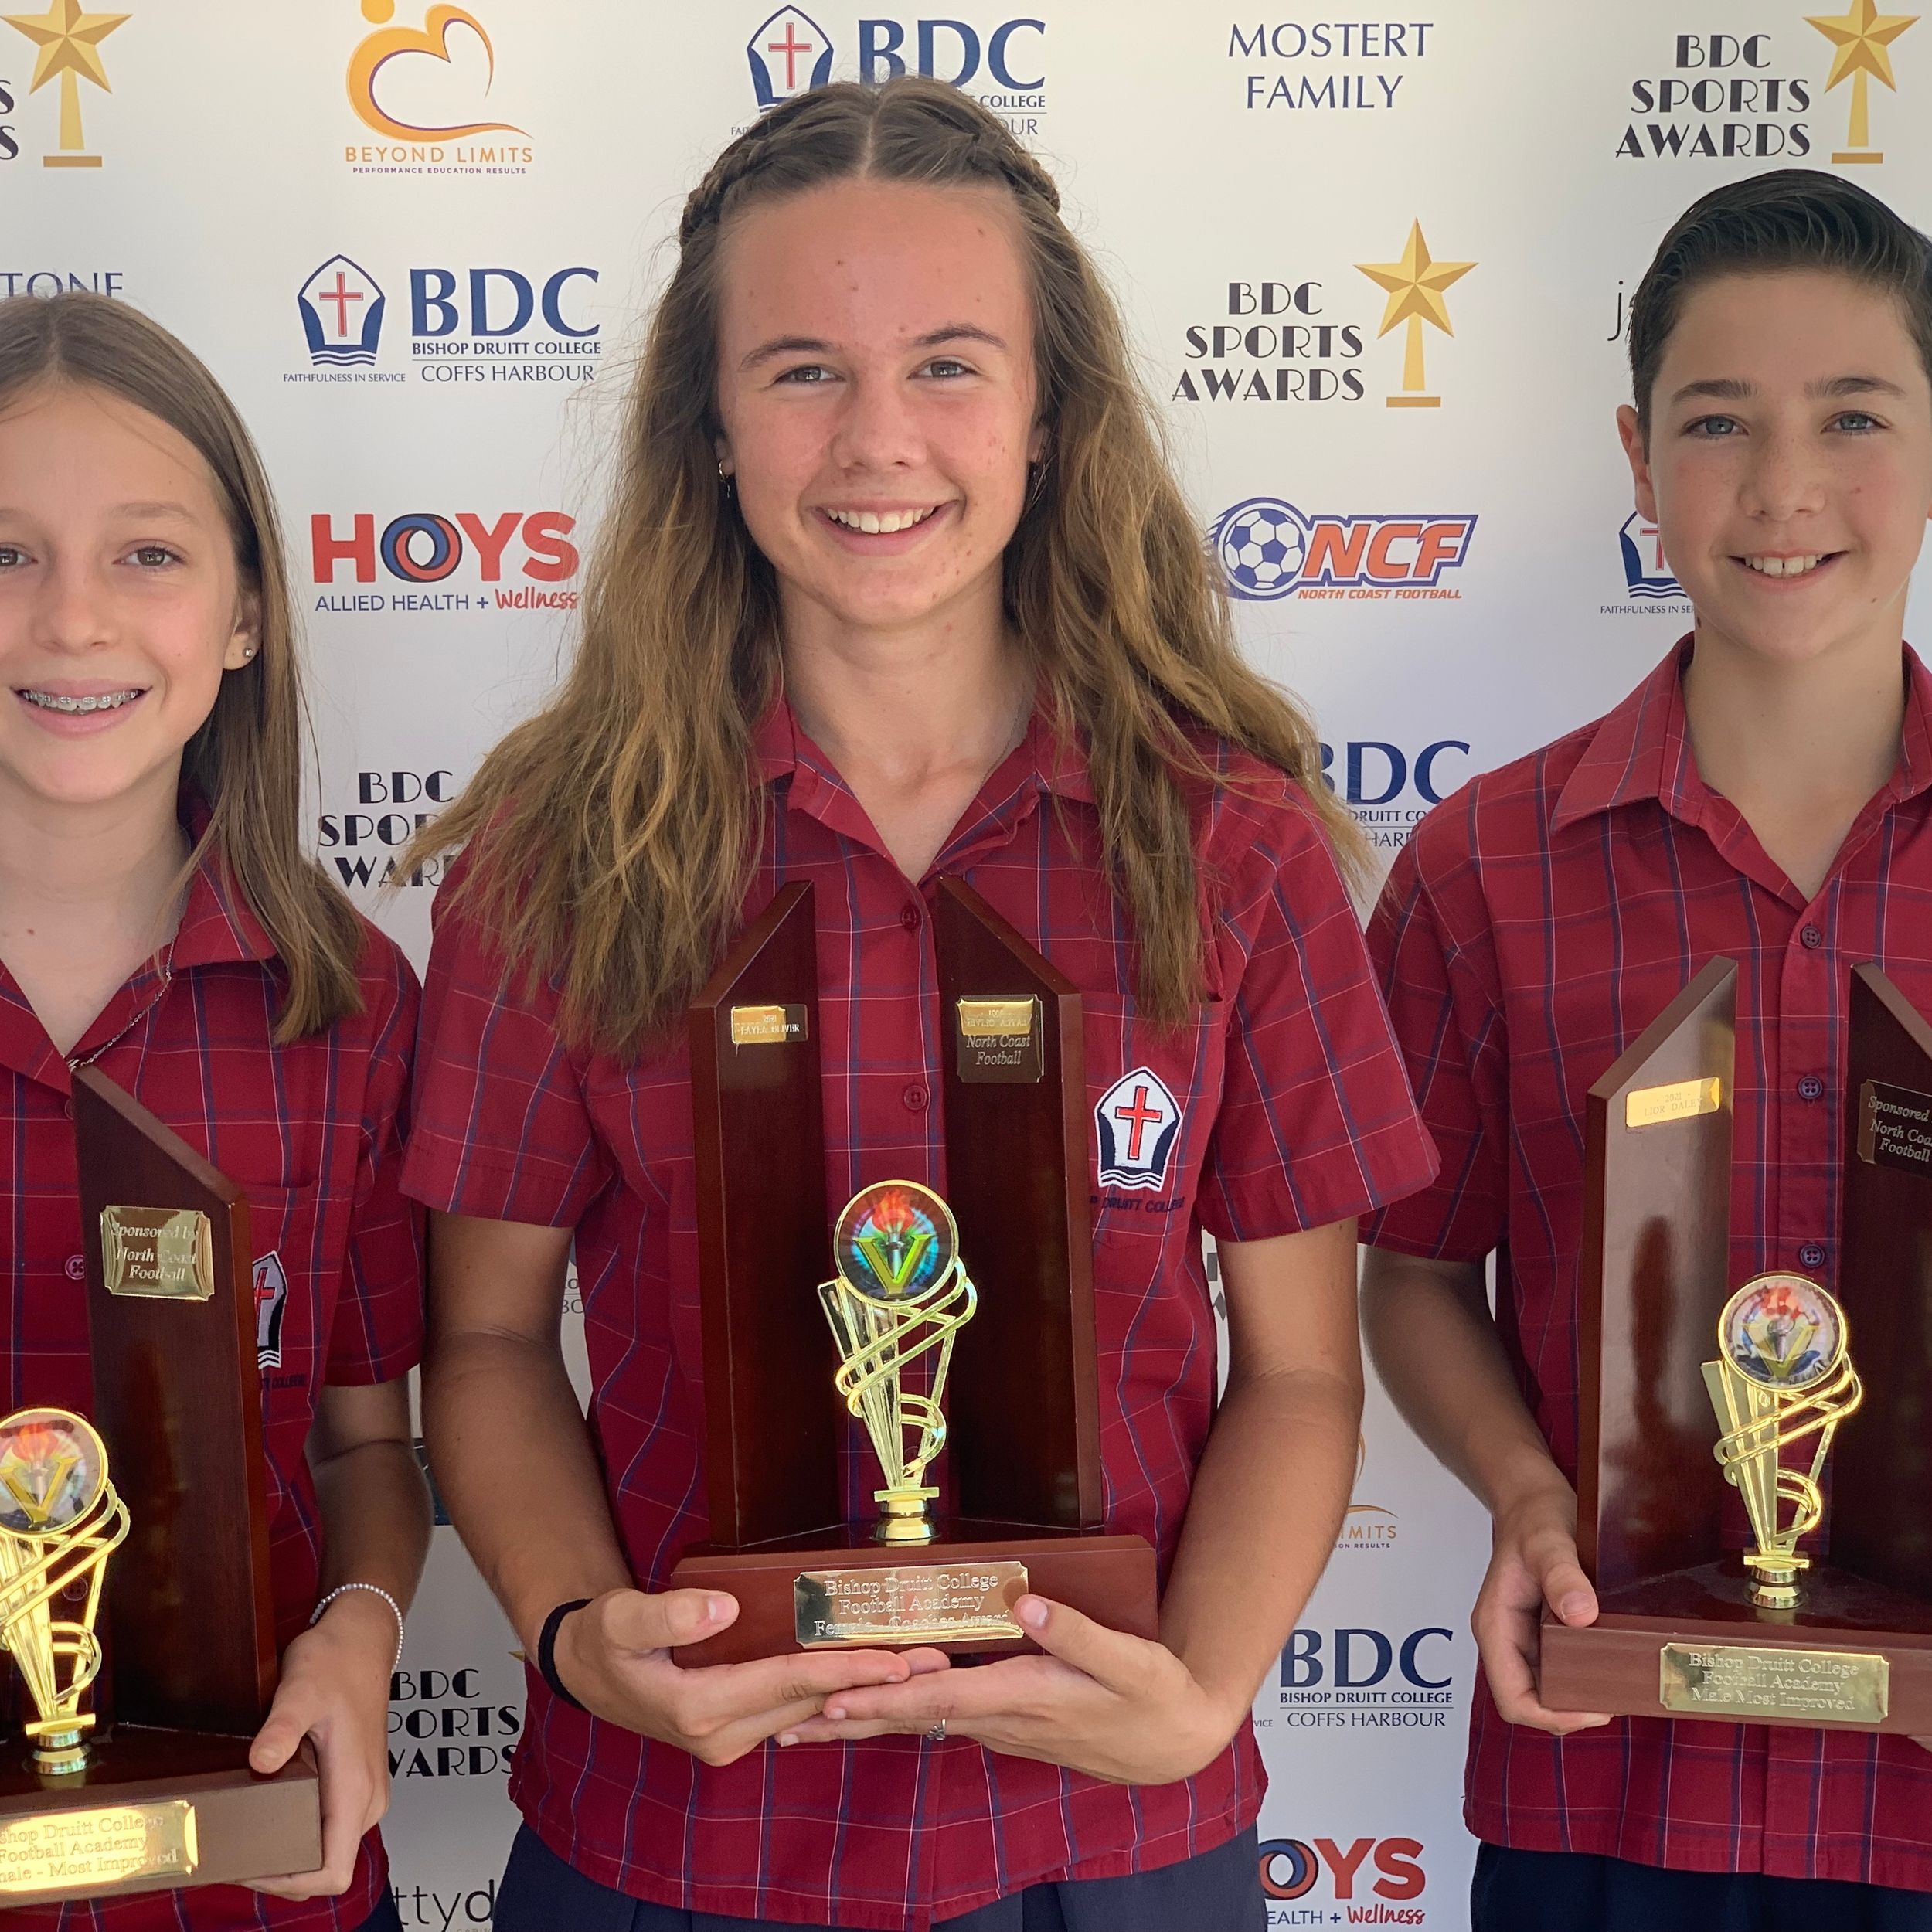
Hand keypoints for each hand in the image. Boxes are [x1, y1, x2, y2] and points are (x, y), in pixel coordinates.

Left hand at [247, 1592, 397, 1897]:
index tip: (248, 1866)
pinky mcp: (357, 1784)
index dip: (288, 1883)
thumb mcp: (301, 1690)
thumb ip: (282, 1728)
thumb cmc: (338, 1660)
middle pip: (326, 1868)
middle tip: (233, 1853)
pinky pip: (329, 1829)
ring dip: (289, 1854)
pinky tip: (269, 1812)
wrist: (363, 1636)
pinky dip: (299, 1834)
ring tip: (245, 1834)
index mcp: (356, 1788)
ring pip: (327, 1851)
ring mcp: (365, 1793)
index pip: (332, 1872)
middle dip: (279, 1872)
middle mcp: (367, 1799)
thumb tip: (260, 1762)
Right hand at [554, 1587, 949, 1766]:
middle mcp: (722, 1734)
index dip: (845, 1670)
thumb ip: (667, 1615)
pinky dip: (833, 1691)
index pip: (789, 1684)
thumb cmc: (602, 1639)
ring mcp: (730, 1737)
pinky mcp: (735, 1728)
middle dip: (874, 1680)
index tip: (895, 1662)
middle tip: (934, 1657)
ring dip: (862, 1687)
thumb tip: (721, 1611)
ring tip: (919, 1662)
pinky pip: (793, 1708)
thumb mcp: (619, 1620)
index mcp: (699, 1709)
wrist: (584, 1668)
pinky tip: (869, 1675)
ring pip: (809, 1708)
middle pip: (813, 1701)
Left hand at [779, 1595, 1239, 1784]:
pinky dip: (902, 1713)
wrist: (1177, 1738)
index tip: (828, 1700)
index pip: (935, 1697)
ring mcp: (1004, 1724)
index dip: (880, 1697)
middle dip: (849, 1721)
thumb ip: (1075, 1630)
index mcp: (1022, 1697)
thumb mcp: (1127, 1659)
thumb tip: (1023, 1602)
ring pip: (921, 1721)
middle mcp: (1002, 1717)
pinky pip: (942, 1716)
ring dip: (868, 1721)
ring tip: (812, 1720)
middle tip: (786, 1727)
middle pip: (911, 1718)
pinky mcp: (1010, 1720)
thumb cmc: (1155, 1694)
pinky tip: (880, 1708)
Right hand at [1476, 1483, 1611, 1735]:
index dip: (1551, 1716)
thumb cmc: (1535, 1517)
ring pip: (1547, 1691)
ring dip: (1580, 1697)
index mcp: (1496, 1626)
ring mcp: (1524, 1638)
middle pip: (1531, 1702)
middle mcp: (1507, 1639)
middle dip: (1572, 1711)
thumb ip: (1561, 1575)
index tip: (1595, 1710)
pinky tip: (1612, 1665)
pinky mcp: (1543, 1632)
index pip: (1513, 1698)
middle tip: (1616, 1698)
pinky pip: (1561, 1670)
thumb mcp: (1549, 1541)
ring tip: (1619, 1685)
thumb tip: (1580, 1614)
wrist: (1533, 1498)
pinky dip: (1585, 1676)